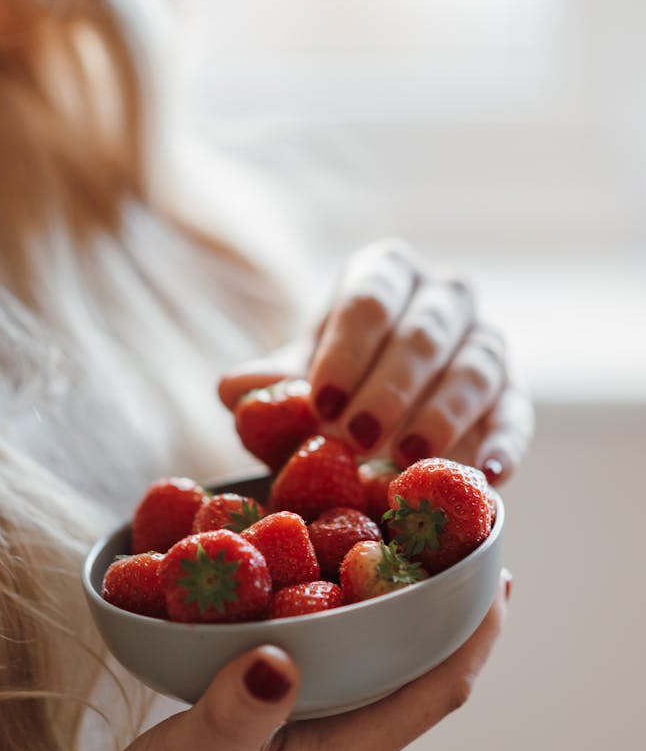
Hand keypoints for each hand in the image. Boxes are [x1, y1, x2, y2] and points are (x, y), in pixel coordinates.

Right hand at [75, 572, 510, 750]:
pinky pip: (353, 682)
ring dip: (405, 621)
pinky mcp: (306, 747)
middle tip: (452, 540)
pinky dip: (360, 636)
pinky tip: (336, 600)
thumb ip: (238, 713)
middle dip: (448, 613)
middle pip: (424, 678)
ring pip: (389, 678)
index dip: (475, 634)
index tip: (496, 577)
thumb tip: (276, 660)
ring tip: (405, 554)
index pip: (438, 691)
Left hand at [219, 239, 532, 483]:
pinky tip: (485, 476)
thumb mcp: (300, 378)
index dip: (347, 349)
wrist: (381, 411)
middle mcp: (442, 297)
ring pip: (477, 366)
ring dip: (444, 414)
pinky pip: (515, 413)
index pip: (370, 297)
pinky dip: (504, 444)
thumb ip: (270, 384)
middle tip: (358, 437)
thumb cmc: (335, 381)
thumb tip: (235, 390)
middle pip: (425, 331)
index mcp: (385, 274)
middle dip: (392, 385)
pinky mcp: (512, 394)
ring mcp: (485, 341)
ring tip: (411, 458)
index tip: (322, 402)